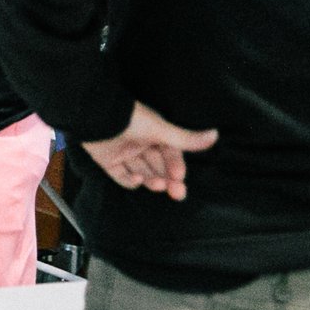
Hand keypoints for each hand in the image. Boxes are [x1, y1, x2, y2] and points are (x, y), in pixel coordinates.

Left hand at [83, 102, 218, 201]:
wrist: (94, 117)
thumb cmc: (129, 119)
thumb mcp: (161, 129)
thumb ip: (185, 138)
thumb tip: (215, 135)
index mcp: (154, 134)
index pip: (170, 154)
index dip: (176, 166)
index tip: (180, 177)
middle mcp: (140, 143)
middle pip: (158, 166)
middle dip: (168, 179)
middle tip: (177, 192)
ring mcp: (123, 152)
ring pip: (142, 171)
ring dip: (152, 180)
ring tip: (158, 184)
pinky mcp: (108, 160)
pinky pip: (121, 175)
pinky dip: (130, 180)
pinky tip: (137, 179)